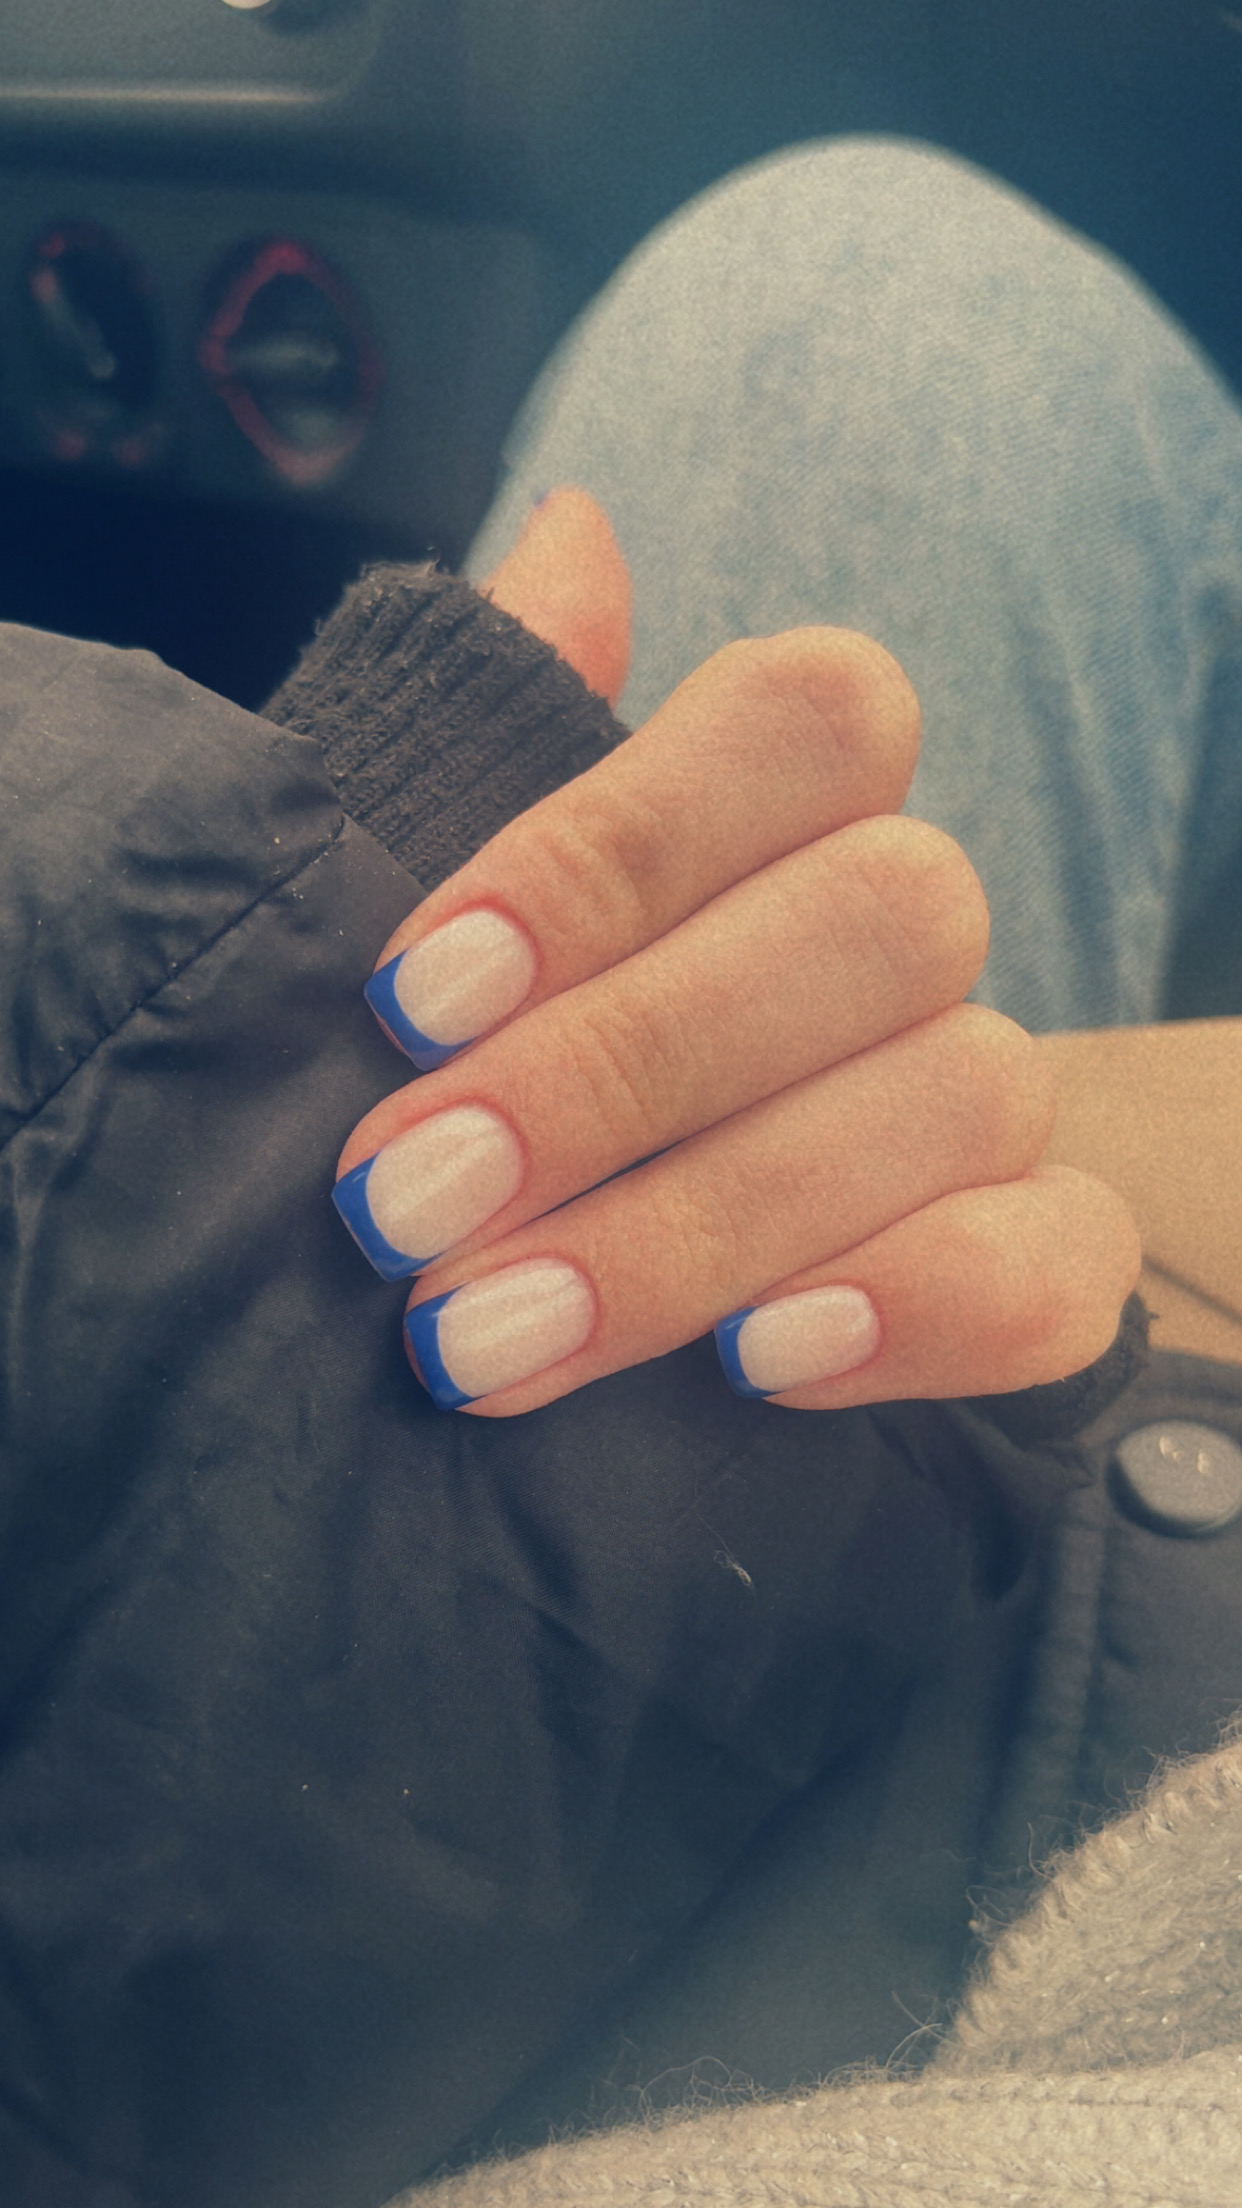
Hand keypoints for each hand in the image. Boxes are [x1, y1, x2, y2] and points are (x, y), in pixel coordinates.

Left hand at [334, 492, 1140, 1415]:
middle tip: (403, 1199)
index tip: (407, 993)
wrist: (524, 1268)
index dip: (615, 848)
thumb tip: (571, 530)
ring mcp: (985, 1090)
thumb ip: (493, 726)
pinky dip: (919, 1307)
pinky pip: (1061, 1266)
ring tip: (481, 1333)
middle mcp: (908, 927)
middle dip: (623, 1070)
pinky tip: (756, 1363)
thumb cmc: (459, 1069)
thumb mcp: (428, 906)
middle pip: (882, 913)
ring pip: (963, 1091)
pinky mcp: (1035, 1256)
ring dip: (707, 1224)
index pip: (807, 719)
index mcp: (786, 803)